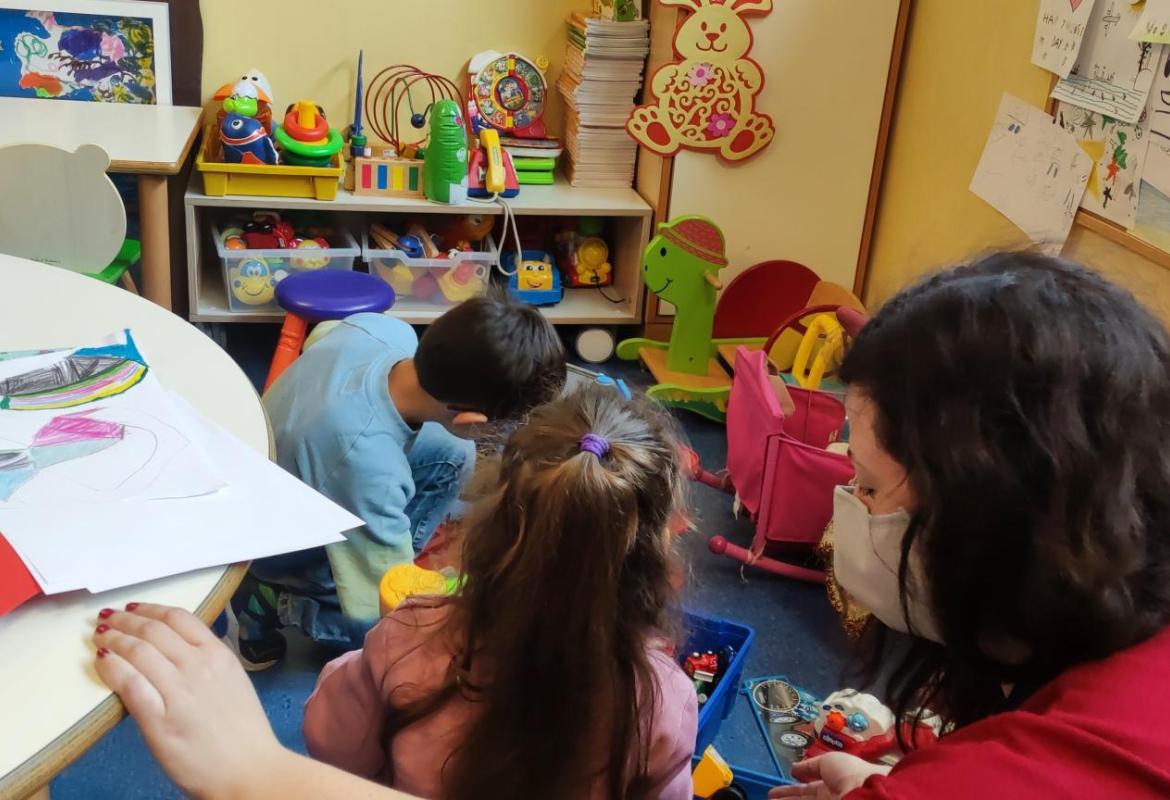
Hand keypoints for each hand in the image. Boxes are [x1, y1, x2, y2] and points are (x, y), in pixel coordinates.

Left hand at [93, 603, 284, 799]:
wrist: (249, 770)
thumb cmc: (244, 732)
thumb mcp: (234, 683)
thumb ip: (209, 664)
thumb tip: (178, 651)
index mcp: (220, 655)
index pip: (180, 618)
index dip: (151, 609)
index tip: (133, 608)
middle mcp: (199, 666)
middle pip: (154, 630)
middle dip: (125, 620)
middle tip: (107, 617)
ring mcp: (179, 692)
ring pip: (138, 651)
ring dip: (113, 638)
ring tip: (99, 635)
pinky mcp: (159, 720)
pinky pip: (130, 683)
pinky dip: (112, 668)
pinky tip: (102, 661)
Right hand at [768, 753, 890, 798]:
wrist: (868, 794)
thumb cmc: (850, 772)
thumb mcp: (829, 761)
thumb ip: (809, 766)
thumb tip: (793, 767)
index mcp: (833, 782)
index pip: (808, 788)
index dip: (791, 789)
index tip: (775, 790)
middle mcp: (829, 798)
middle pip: (803, 799)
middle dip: (786, 798)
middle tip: (769, 797)